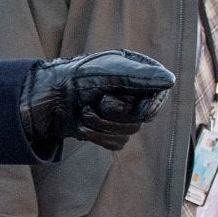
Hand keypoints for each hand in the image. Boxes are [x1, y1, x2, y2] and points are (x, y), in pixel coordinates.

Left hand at [18, 50, 177, 155]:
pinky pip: (116, 144)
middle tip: (99, 100)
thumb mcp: (110, 72)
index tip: (144, 112)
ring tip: (85, 110)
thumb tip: (170, 81)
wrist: (46, 98)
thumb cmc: (77, 78)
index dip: (153, 105)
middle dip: (116, 113)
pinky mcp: (110, 134)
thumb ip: (139, 76)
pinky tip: (82, 124)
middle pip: (142, 117)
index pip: (159, 92)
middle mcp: (133, 94)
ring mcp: (122, 116)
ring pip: (128, 133)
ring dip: (102, 124)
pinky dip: (97, 136)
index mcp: (138, 73)